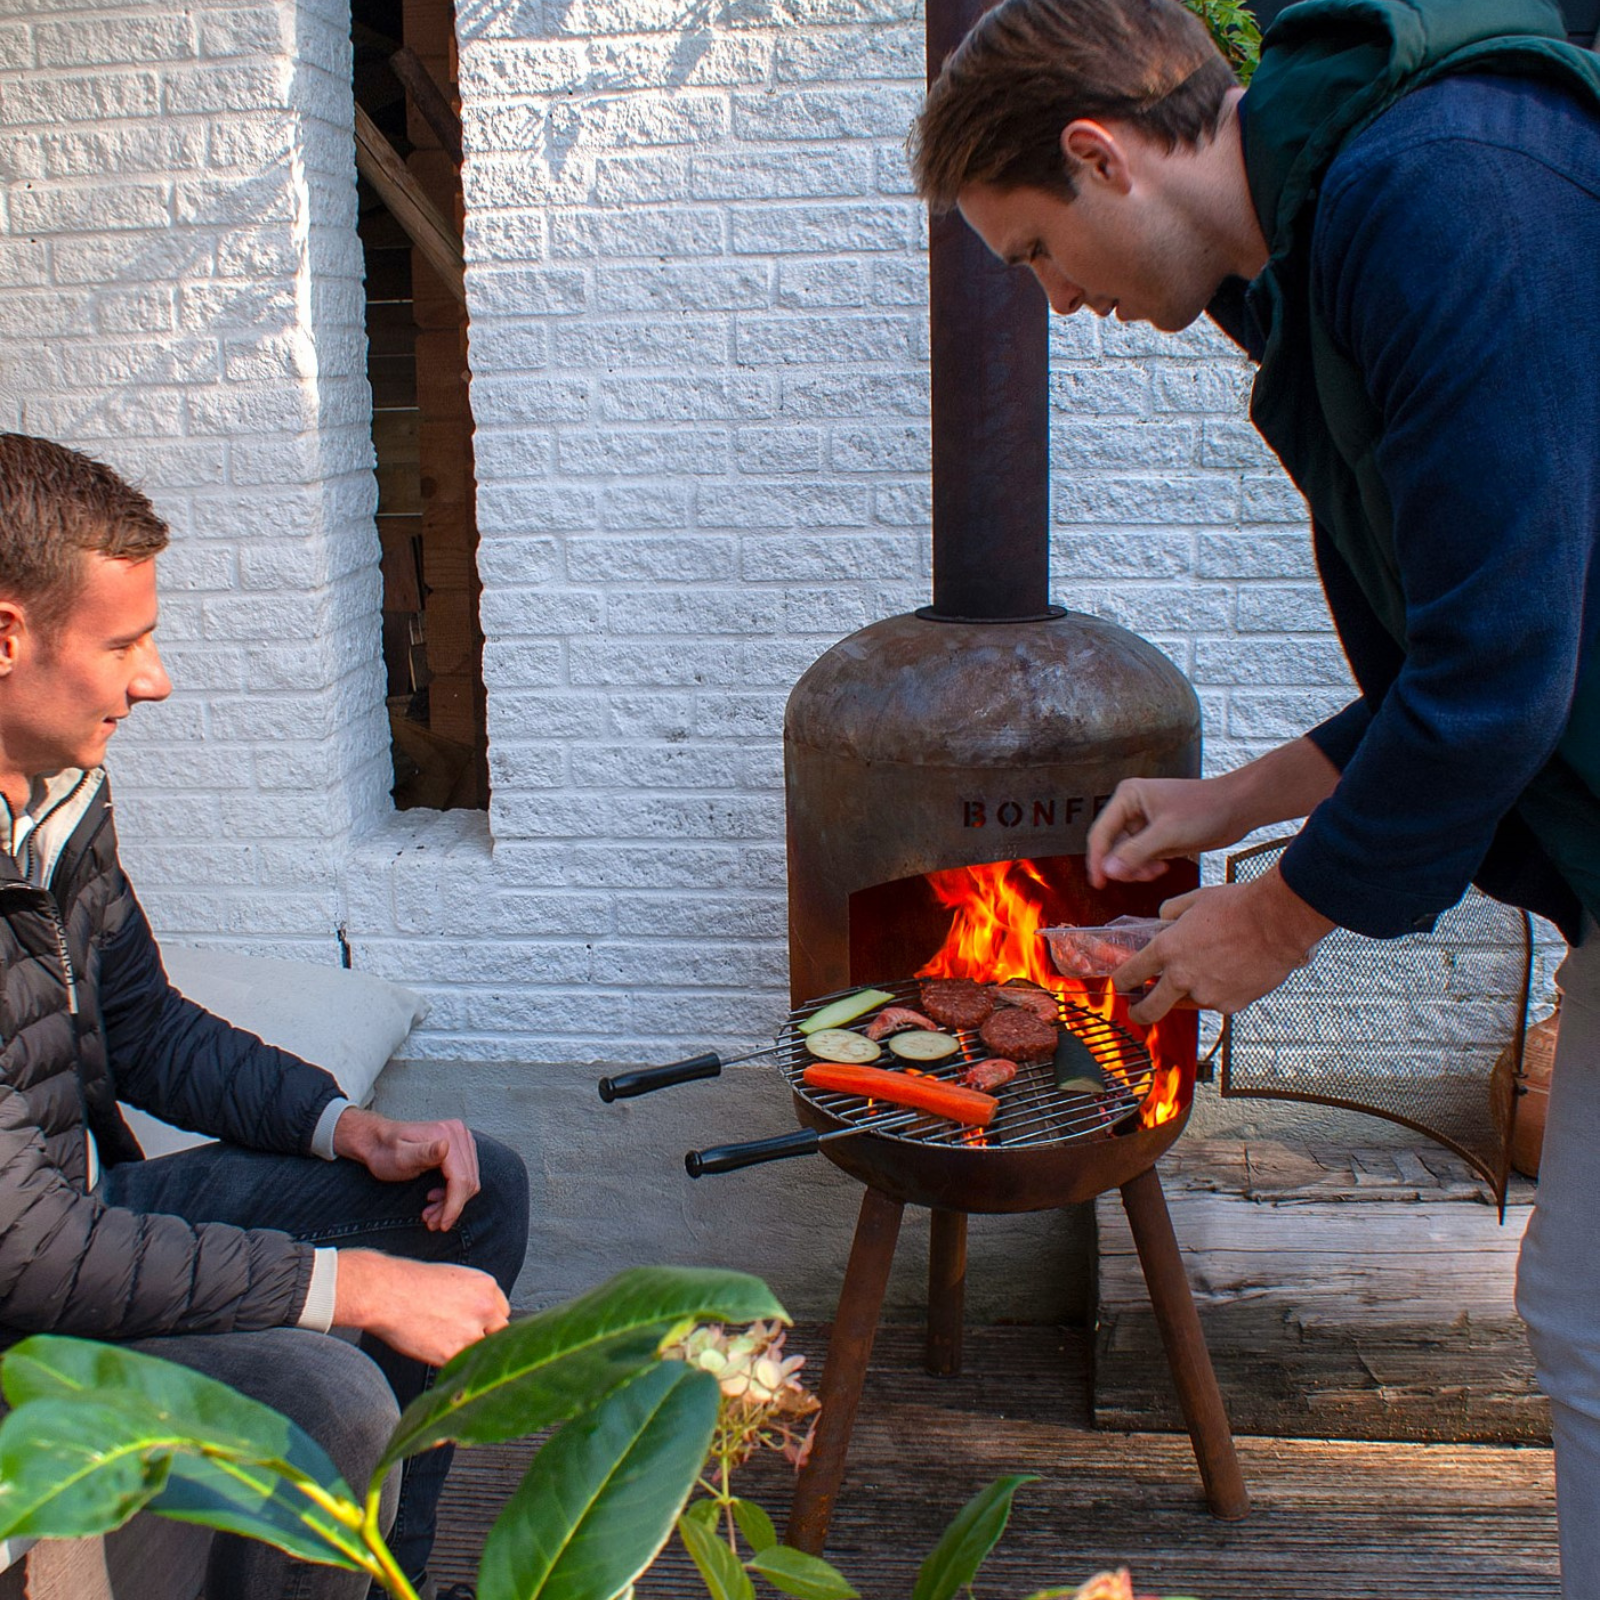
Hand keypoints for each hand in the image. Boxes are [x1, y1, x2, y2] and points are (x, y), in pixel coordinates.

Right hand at [333, 1250, 509, 1366]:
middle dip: (485, 1338)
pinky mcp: (453, 1352)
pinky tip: (433, 1350)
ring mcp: (471, 1331)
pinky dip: (450, 1363)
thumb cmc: (411, 1283)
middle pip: (500, 1333)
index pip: (502, 1312)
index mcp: (486, 1285)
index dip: (488, 1321)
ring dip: (468, 1352)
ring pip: (482, 1351)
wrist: (386, 1293)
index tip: (475, 1326)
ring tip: (443, 1343)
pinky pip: (461, 1365)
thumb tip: (477, 1316)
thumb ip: (473, 1297)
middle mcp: (485, 1308)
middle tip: (462, 1339)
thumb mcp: (453, 1278)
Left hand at [334, 1108, 479, 1230]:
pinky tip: (434, 1199)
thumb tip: (445, 1147)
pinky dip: (452, 1193)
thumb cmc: (384, 1151)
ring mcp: (462, 1140)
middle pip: (468, 1181)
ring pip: (468, 1181)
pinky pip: (465, 1176)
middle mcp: (459, 1134)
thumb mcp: (400, 1156)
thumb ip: (424, 1152)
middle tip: (431, 1222)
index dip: (454, 1205)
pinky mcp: (460, 1148)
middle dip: (451, 1206)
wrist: (377, 1142)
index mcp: (447, 1134)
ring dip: (452, 1203)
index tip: (442, 1225)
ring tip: (430, 1215)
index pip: (461, 1178)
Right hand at [1088, 738, 1342, 888]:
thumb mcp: (1167, 833)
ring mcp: (1143, 822)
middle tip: (1141, 877)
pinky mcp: (1156, 835)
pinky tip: (1162, 868)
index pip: (1101, 833)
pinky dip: (1147, 867)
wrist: (1237, 808)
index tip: (1099, 883)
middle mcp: (1131, 808)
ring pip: (1126, 854)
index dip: (1098, 860)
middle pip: (1112, 845)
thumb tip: (1108, 870)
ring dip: (1137, 868)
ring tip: (1157, 872)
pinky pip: (1140, 857)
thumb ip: (1135, 852)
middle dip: (1124, 865)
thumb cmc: (1205, 810)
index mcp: (1127, 797)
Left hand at [1113, 865, 1335, 1022]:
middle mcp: (1182, 976)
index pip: (1130, 973)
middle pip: (1148, 1009)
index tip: (1121, 984)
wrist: (1278, 920)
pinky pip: (1216, 1003)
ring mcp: (1207, 994)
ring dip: (1185, 996)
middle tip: (1137, 1009)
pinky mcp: (1230, 1005)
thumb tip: (1162, 922)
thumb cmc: (1238, 906)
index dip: (1121, 981)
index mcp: (1167, 949)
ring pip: (1186, 1004)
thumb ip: (1169, 914)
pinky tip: (1228, 974)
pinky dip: (1217, 993)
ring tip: (1199, 976)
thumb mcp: (1192, 900)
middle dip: (1138, 1012)